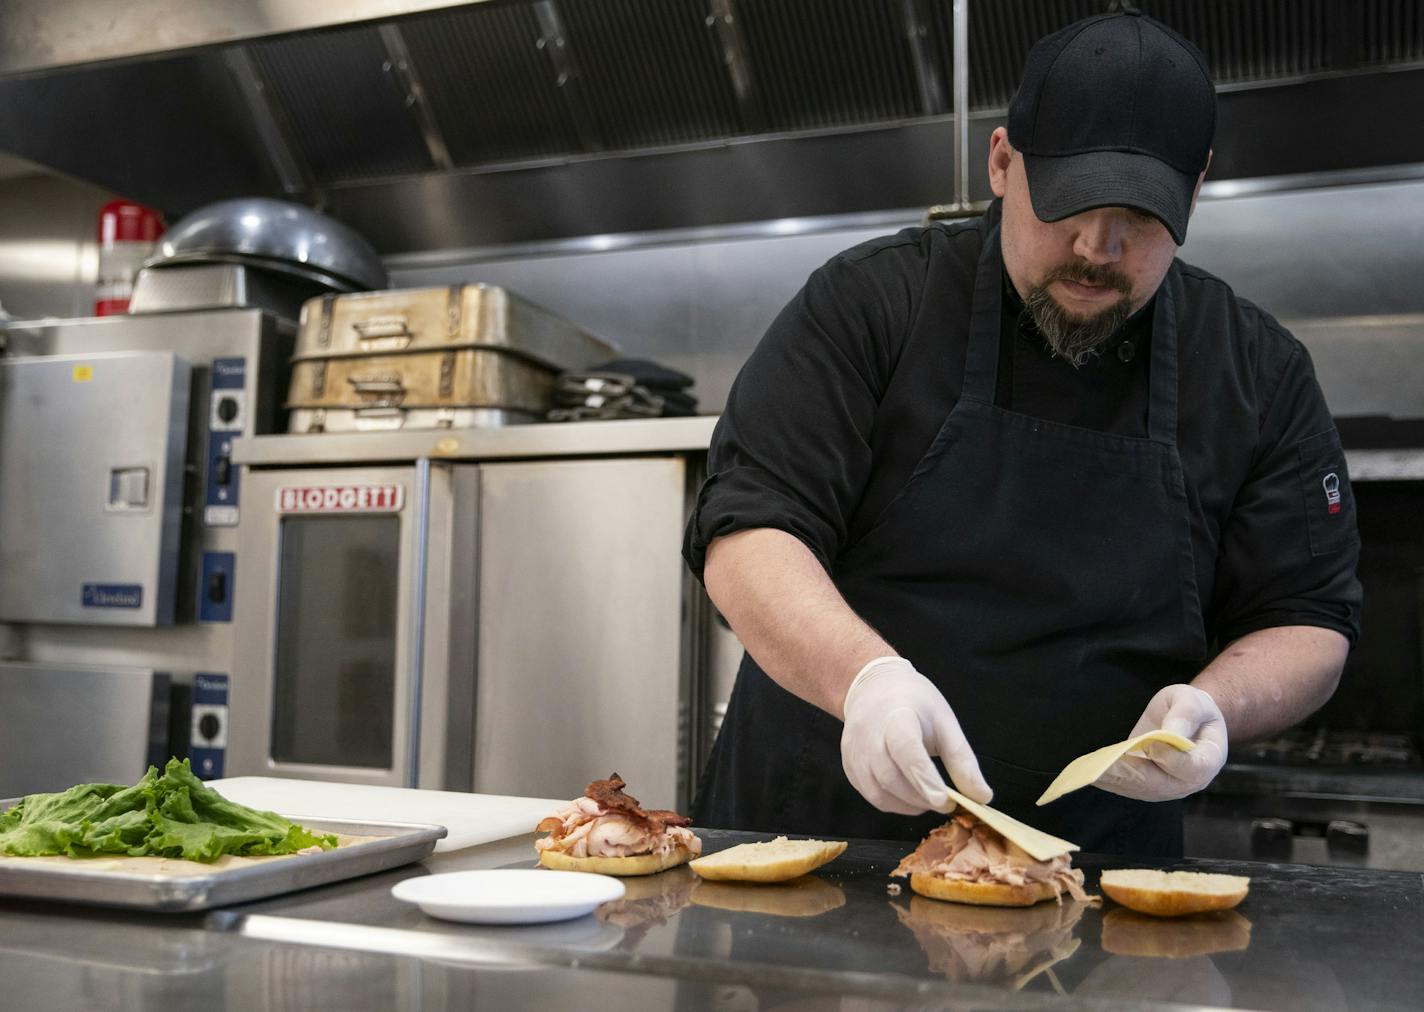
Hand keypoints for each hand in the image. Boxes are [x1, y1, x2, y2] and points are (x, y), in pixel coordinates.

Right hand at [840, 656, 992, 814]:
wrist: (873, 688)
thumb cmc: (914, 704)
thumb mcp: (945, 722)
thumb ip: (963, 761)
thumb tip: (982, 797)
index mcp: (897, 717)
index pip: (906, 749)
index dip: (923, 777)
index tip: (944, 801)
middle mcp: (868, 735)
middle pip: (891, 776)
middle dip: (921, 797)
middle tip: (946, 803)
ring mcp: (855, 752)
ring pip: (878, 792)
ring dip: (908, 805)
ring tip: (929, 799)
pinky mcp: (849, 766)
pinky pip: (870, 794)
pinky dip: (893, 803)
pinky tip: (909, 795)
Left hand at [1095, 684, 1227, 801]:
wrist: (1187, 718)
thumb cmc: (1192, 707)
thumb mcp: (1192, 701)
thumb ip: (1184, 715)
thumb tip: (1171, 733)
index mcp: (1208, 759)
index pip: (1193, 768)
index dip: (1173, 759)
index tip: (1152, 744)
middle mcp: (1190, 781)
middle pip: (1161, 784)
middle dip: (1132, 775)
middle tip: (1106, 766)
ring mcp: (1169, 786)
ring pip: (1142, 789)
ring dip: (1117, 781)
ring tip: (1093, 771)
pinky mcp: (1150, 786)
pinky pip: (1131, 787)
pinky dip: (1113, 781)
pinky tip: (1093, 771)